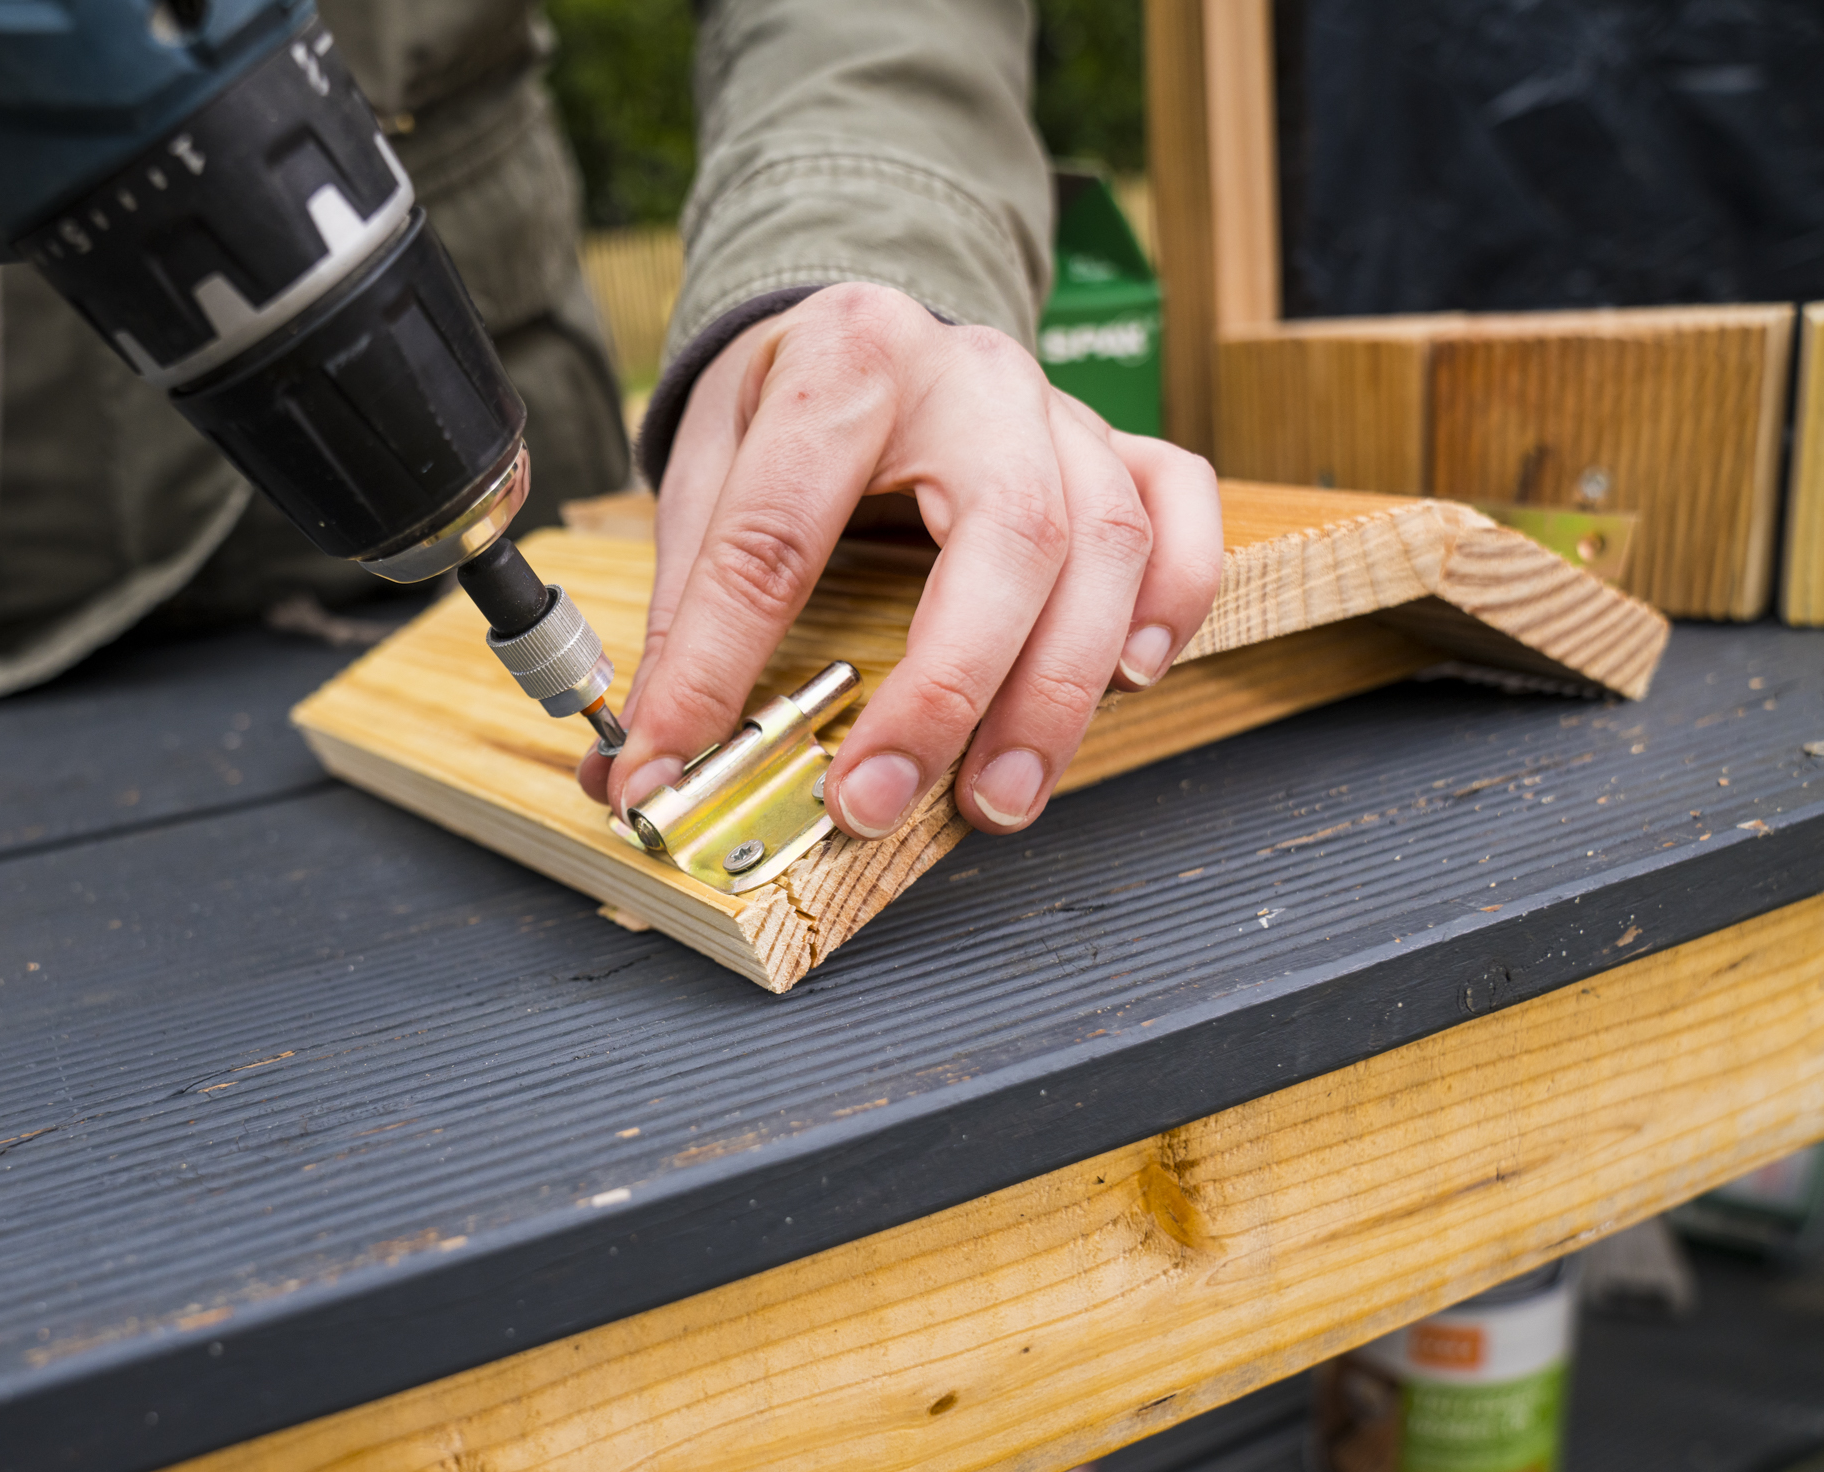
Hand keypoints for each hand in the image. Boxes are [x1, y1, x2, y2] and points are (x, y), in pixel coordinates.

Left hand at [580, 282, 1222, 841]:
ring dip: (1058, 689)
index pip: (779, 530)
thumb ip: (688, 612)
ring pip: (1107, 543)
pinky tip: (1125, 680)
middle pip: (1008, 534)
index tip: (678, 761)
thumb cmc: (788, 404)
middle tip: (875, 801)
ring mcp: (1060, 406)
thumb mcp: (705, 472)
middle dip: (946, 690)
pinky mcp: (1117, 442)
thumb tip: (642, 759)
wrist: (865, 319)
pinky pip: (1181, 507)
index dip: (722, 663)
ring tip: (997, 797)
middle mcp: (971, 375)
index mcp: (844, 360)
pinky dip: (1172, 600)